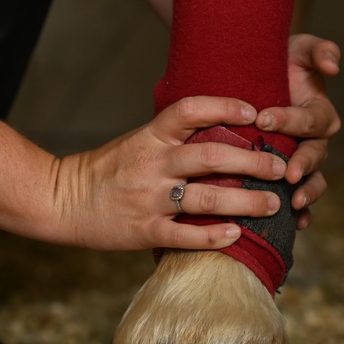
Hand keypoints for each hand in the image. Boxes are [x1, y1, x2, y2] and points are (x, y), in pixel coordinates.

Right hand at [52, 96, 288, 250]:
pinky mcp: (144, 231)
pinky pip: (186, 235)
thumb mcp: (135, 141)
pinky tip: (236, 235)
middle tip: (280, 167)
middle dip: (253, 162)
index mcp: (150, 137)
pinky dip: (214, 236)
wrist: (62, 200)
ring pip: (207, 199)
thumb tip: (220, 131)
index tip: (255, 112)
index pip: (191, 111)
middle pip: (212, 157)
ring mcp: (149, 199)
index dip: (225, 107)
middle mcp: (153, 164)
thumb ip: (171, 138)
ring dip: (245, 202)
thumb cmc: (104, 170)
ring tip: (273, 204)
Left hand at [256, 34, 341, 228]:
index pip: (309, 120)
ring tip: (294, 202)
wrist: (254, 80)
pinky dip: (302, 213)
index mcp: (319, 114)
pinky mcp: (289, 176)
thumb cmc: (279, 62)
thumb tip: (333, 66)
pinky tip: (295, 224)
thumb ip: (319, 51)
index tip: (263, 119)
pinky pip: (302, 199)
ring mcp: (303, 161)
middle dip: (302, 165)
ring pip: (312, 180)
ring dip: (306, 192)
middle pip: (315, 155)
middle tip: (287, 173)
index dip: (288, 120)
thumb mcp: (299, 48)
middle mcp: (314, 141)